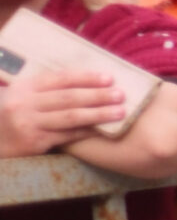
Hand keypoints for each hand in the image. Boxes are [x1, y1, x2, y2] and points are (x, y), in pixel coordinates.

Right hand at [0, 67, 127, 155]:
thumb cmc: (12, 115)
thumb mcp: (22, 96)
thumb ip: (46, 89)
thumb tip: (85, 80)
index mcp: (24, 87)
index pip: (60, 78)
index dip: (86, 77)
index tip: (109, 78)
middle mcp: (25, 104)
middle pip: (69, 97)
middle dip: (98, 95)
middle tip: (121, 94)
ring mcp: (29, 124)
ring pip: (71, 117)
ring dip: (99, 114)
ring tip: (120, 112)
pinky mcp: (35, 142)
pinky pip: (68, 136)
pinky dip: (87, 131)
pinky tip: (103, 129)